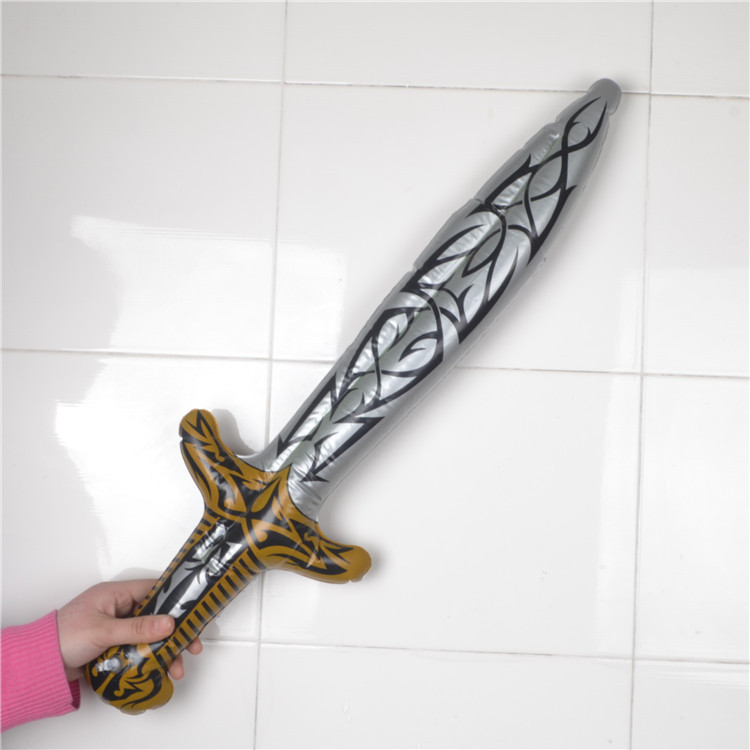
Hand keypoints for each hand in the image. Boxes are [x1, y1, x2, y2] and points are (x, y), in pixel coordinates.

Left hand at [57, 580, 202, 682]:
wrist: (38, 666)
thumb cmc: (64, 637)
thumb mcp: (103, 631)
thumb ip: (137, 628)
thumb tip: (168, 623)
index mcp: (116, 594)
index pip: (154, 590)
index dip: (175, 600)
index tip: (194, 613)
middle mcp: (119, 608)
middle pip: (156, 615)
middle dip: (175, 631)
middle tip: (191, 644)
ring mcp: (117, 628)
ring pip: (150, 635)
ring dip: (165, 649)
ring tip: (175, 666)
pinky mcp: (114, 646)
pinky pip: (139, 650)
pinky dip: (151, 658)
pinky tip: (160, 669)